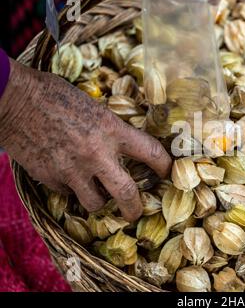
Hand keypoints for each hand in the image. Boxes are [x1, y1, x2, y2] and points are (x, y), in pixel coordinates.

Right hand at [0, 59, 171, 221]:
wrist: (13, 99)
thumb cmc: (55, 95)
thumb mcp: (94, 107)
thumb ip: (110, 129)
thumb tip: (123, 146)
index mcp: (112, 129)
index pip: (151, 152)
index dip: (165, 166)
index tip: (167, 172)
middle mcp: (97, 154)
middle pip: (127, 194)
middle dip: (135, 209)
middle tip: (135, 213)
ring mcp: (73, 170)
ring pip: (95, 203)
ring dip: (98, 200)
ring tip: (95, 191)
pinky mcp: (51, 178)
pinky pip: (68, 194)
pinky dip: (71, 189)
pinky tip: (67, 175)